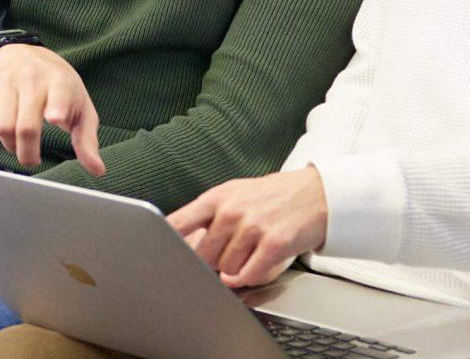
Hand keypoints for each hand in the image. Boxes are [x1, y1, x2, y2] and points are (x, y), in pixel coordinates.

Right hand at [0, 44, 105, 175]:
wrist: (28, 55)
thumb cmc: (60, 90)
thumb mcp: (80, 109)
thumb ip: (87, 140)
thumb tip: (97, 170)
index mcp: (61, 82)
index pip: (59, 94)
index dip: (58, 107)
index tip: (56, 119)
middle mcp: (32, 76)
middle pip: (26, 126)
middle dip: (27, 153)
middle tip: (32, 160)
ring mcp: (8, 77)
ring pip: (3, 125)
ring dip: (10, 145)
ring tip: (19, 145)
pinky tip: (1, 130)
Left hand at [168, 167, 328, 288]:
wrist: (317, 194)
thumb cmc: (273, 197)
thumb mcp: (235, 195)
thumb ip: (206, 216)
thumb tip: (178, 242)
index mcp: (217, 198)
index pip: (178, 224)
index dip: (164, 244)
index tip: (153, 256)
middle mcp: (232, 211)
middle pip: (203, 257)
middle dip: (214, 261)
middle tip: (232, 250)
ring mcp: (253, 227)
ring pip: (226, 270)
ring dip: (237, 268)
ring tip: (253, 250)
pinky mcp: (274, 243)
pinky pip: (250, 275)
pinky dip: (253, 275)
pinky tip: (262, 260)